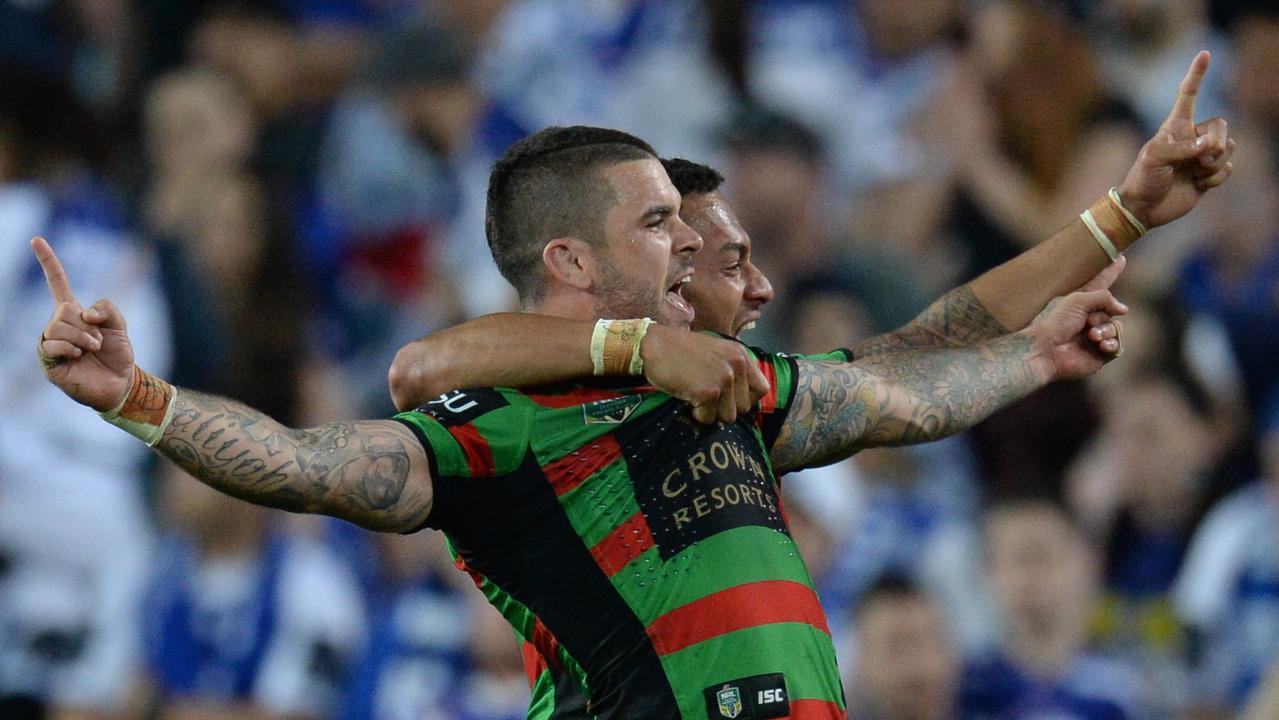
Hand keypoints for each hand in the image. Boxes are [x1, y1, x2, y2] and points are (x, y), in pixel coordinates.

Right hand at [33, 237, 135, 410]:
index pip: (57, 282)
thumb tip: (84, 314)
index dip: (47, 261)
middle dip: (87, 325)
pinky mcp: (48, 361)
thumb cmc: (118, 354)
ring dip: (83, 338)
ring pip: (59, 326)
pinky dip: (71, 348)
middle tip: (97, 341)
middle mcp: (58, 325)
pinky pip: (53, 344)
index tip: (36, 239)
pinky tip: (78, 355)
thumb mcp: (120, 325)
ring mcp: (51, 343)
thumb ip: (107, 309)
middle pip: (64, 310)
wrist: (120, 383)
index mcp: (73, 312)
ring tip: (91, 350)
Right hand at [640, 326, 770, 423]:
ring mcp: (724, 379)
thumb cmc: (680, 350)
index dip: (744, 399)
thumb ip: (733, 370)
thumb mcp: (716, 352)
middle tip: (706, 396)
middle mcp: (737, 365)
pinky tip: (686, 397)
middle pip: (744, 408)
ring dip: (711, 412)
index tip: (727, 398)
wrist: (654, 345)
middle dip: (725, 408)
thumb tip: (743, 401)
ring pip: (728, 417)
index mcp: (741, 355)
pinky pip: (709, 419)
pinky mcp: (708, 392)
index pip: (762, 390)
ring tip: (695, 394)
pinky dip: (696, 414)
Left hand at [1027, 259, 1129, 381]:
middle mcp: (1087, 319)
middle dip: (1103, 315)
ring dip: (1107, 330)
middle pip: (1112, 310)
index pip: (1099, 284)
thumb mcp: (1078, 300)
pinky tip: (1102, 345)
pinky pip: (1117, 346)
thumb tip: (1123, 309)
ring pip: (1116, 328)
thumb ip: (1103, 297)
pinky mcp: (1098, 355)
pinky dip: (1112, 343)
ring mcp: (1093, 337)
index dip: (1110, 272)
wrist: (1045, 350)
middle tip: (1088, 323)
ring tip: (1092, 335)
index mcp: (1079, 303)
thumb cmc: (1054, 322)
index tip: (1121, 258)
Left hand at [1116, 51, 1235, 229]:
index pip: (1187, 95)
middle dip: (1217, 141)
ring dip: (1215, 162)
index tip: (1204, 54)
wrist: (1144, 209)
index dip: (1196, 75)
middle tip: (1201, 158)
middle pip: (1221, 125)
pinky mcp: (1208, 175)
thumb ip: (1182, 148)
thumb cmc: (1142, 179)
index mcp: (1175, 127)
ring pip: (1228, 147)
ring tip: (1196, 172)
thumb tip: (1209, 147)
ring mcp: (1200, 156)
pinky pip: (1227, 168)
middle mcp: (1191, 138)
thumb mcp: (1154, 158)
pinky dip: (1217, 178)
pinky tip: (1200, 184)